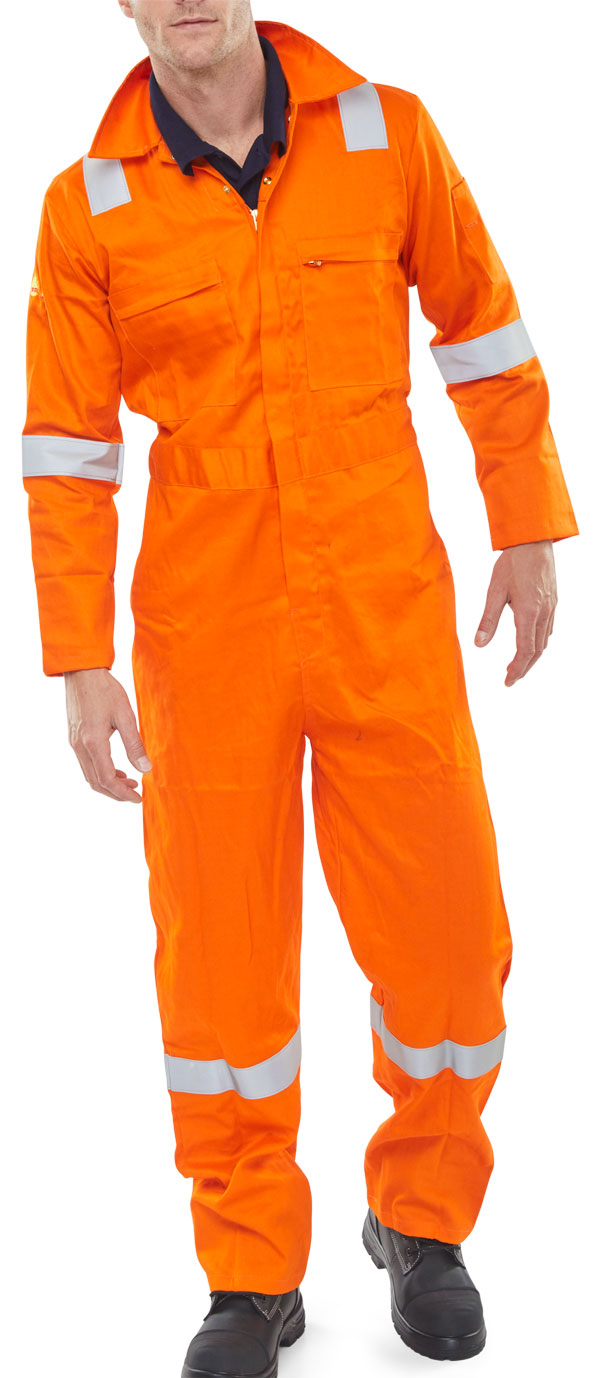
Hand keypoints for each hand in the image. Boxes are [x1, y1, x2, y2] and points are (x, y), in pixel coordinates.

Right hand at [65, 667, 151, 801]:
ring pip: (89, 775)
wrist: (82, 672)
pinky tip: (116, 768)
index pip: (107, 780)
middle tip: (135, 794)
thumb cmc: (105, 690)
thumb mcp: (125, 716)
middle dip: (116, 793)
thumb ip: (134, 744)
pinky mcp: (74, 738)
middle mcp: (80, 747)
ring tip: (129, 781)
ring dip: (108, 783)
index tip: (138, 798)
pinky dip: (101, 772)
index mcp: (93, 743)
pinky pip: (86, 764)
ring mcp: (74, 743)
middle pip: (96, 782)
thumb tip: (146, 769)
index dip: (123, 793)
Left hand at [474, 539, 556, 686]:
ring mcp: (551, 607)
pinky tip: (529, 642)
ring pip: (544, 641)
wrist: (533, 540)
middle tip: (510, 678)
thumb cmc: (512, 562)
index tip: (508, 682)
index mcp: (529, 612)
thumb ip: (488, 620)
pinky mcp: (552, 601)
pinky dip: (538, 642)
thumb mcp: (495, 591)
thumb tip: (478, 645)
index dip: (517, 669)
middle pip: (537, 650)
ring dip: (531, 656)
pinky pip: (548, 629)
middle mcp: (544, 613)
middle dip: (524, 668)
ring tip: (517, 664)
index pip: (525, 650)